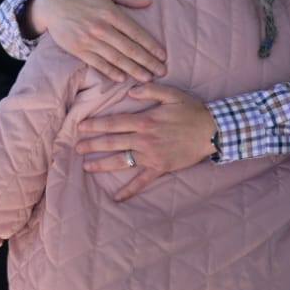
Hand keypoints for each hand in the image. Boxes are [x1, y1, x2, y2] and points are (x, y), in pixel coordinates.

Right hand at [30, 0, 164, 81]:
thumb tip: (149, 2)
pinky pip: (98, 64)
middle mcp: (102, 28)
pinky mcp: (79, 50)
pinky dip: (110, 72)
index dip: (151, 46)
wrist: (52, 4)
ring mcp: (89, 40)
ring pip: (116, 58)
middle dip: (147, 61)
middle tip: (161, 72)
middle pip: (129, 48)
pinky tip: (122, 79)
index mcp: (111, 13)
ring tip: (147, 78)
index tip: (163, 56)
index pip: (136, 32)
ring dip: (133, 70)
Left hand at [76, 84, 216, 201]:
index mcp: (145, 120)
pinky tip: (116, 198)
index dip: (96, 125)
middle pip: (112, 142)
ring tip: (87, 166)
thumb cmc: (192, 111)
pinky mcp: (160, 168)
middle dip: (92, 144)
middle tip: (76, 148)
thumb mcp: (172, 93)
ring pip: (121, 160)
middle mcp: (144, 139)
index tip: (81, 127)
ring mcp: (151, 155)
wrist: (212, 131)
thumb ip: (149, 90)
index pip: (114, 122)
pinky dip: (129, 191)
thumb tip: (129, 92)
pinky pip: (141, 181)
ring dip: (102, 163)